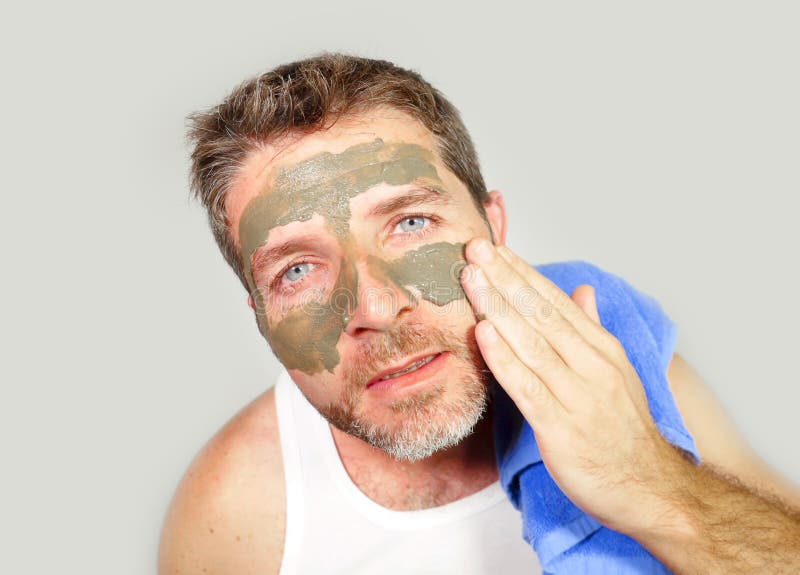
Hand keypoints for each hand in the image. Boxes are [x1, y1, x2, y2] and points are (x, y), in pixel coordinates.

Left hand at [461, 238, 688, 535]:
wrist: (652, 489)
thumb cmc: (626, 431)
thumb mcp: (617, 372)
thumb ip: (593, 330)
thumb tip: (583, 290)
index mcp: (602, 350)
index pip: (556, 301)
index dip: (523, 273)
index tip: (495, 249)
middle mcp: (591, 365)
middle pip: (541, 313)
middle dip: (505, 278)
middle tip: (476, 247)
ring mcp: (577, 395)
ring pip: (532, 342)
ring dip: (498, 306)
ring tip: (471, 278)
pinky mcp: (561, 428)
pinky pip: (527, 386)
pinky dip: (504, 357)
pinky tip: (483, 332)